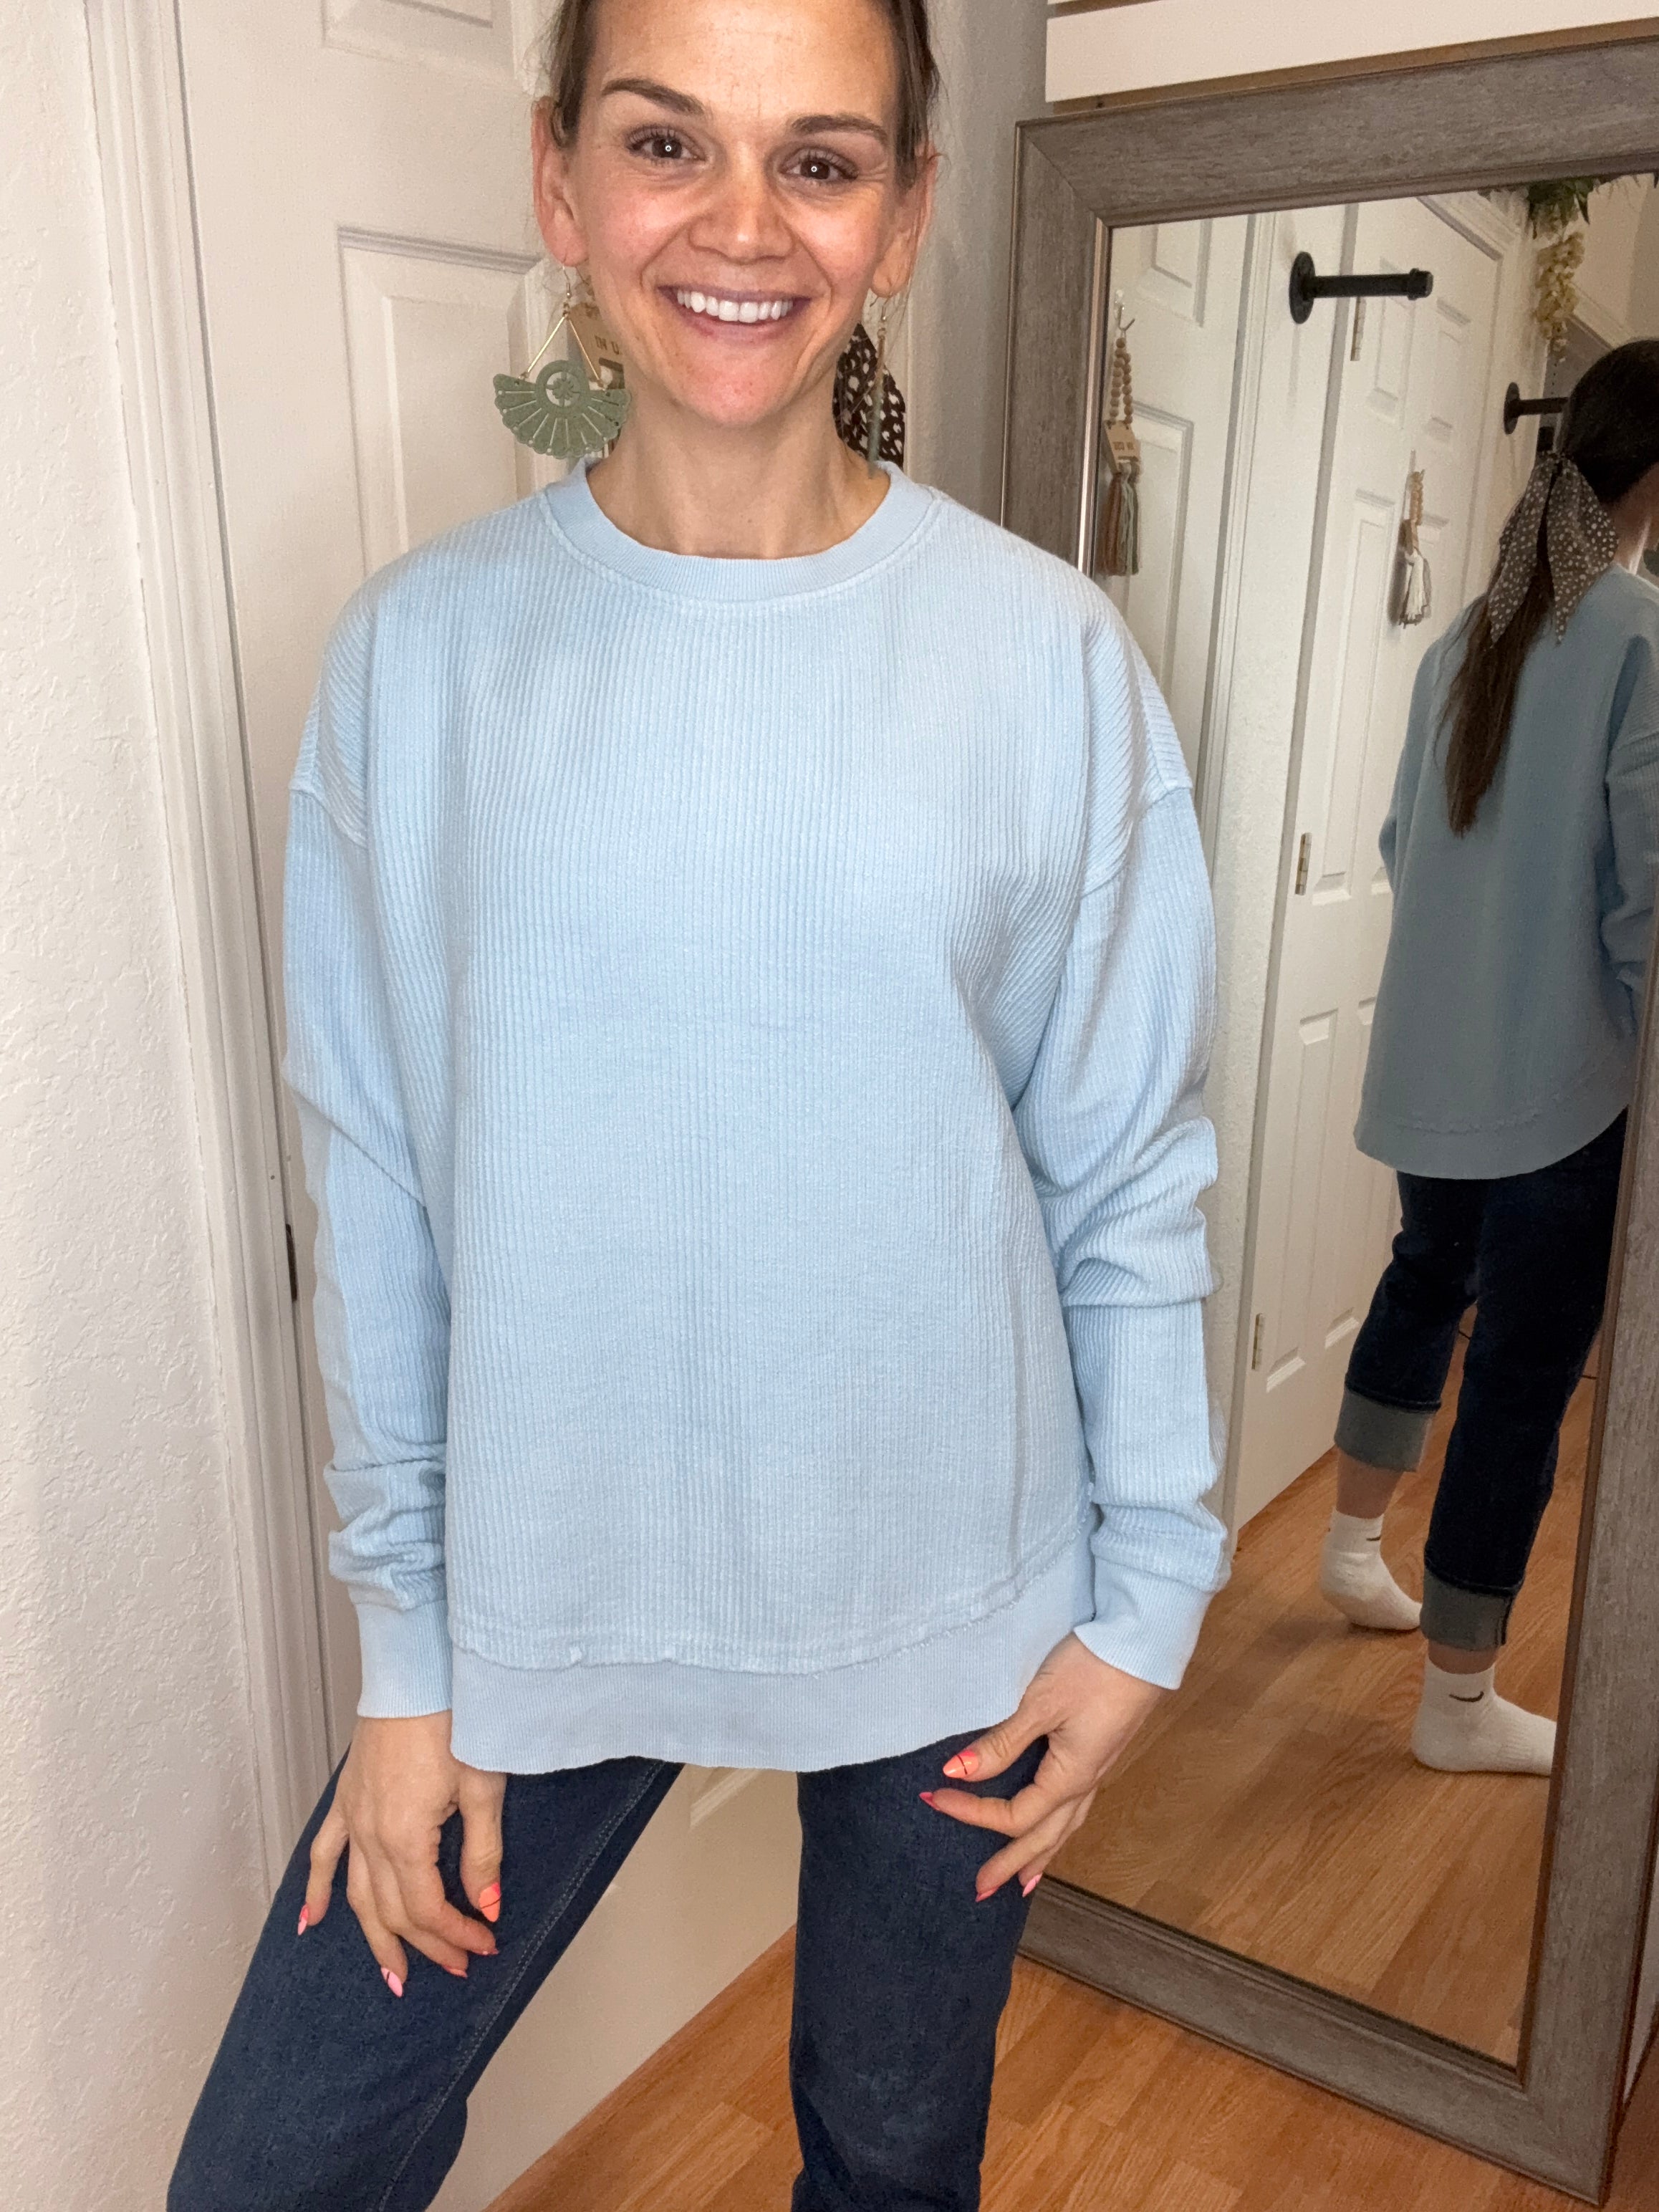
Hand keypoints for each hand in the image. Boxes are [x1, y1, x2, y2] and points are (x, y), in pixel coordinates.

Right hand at [301, 1713, 505, 1994]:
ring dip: (375, 1938)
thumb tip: (487, 1907)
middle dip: (425, 1946)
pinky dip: (317, 1891)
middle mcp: (370, 1834)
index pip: (427, 1909)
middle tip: (456, 1967)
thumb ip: (483, 1854)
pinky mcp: (346, 1797)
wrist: (418, 1670)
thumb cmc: (454, 1718)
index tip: (485, 1944)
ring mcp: (353, 1817)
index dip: (456, 1935)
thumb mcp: (482, 1787)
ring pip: (356, 1895)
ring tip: (394, 1974)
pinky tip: (311, 1921)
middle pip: (392, 1911)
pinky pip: (325, 1854)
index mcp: (405, 1837)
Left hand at [922, 1633, 1164, 1900]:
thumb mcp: (1040, 1704)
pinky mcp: (1101, 1751)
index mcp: (1068, 1777)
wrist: (1142, 1646)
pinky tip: (1056, 1823)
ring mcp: (1097, 1769)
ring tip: (1024, 1881)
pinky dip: (1059, 1828)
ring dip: (1040, 1855)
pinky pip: (1076, 1806)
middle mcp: (1085, 1783)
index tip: (935, 1797)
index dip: (972, 1812)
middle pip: (1044, 1838)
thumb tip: (956, 1773)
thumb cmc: (1092, 1671)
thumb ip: (1001, 1742)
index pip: (1014, 1815)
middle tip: (982, 1889)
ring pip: (1065, 1827)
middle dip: (1011, 1865)